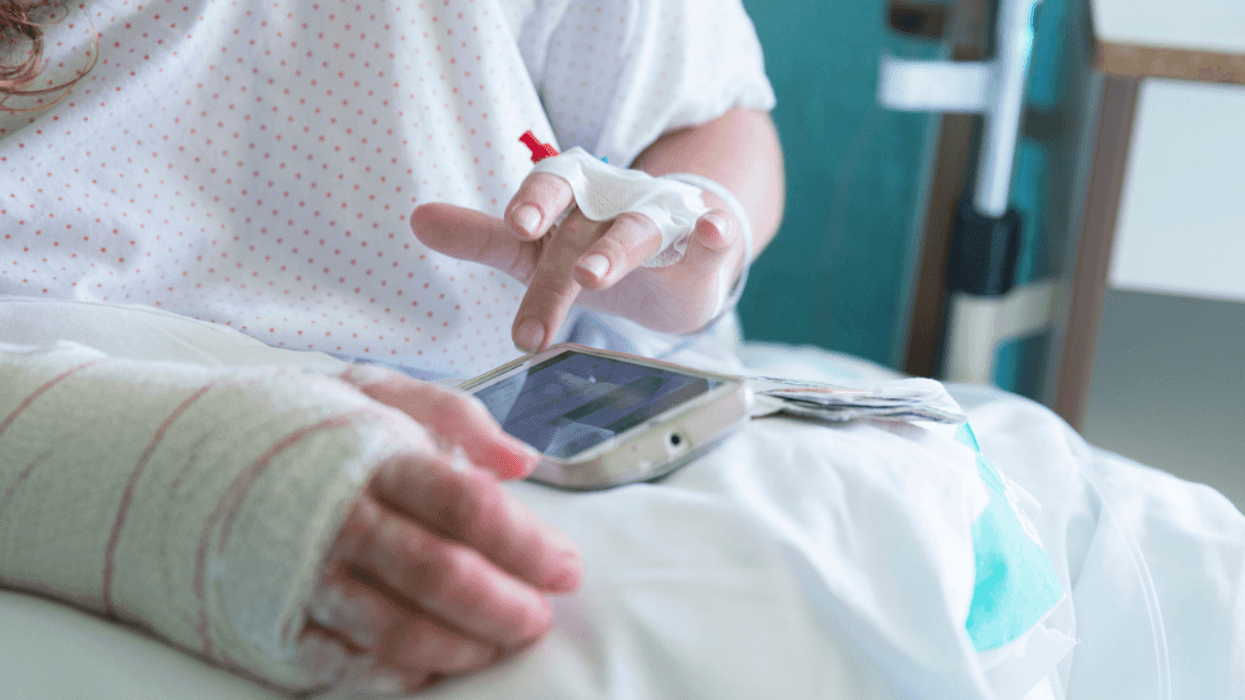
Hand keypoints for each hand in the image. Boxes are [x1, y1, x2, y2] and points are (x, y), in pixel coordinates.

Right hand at [298, 374, 581, 692]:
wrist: (168, 458)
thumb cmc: (292, 427)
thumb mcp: (371, 391)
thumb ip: (453, 414)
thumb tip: (521, 460)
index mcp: (373, 456)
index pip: (467, 505)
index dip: (527, 542)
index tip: (566, 566)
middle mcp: (339, 517)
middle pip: (441, 574)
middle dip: (504, 606)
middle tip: (538, 618)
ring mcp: (302, 574)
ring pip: (396, 628)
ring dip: (459, 647)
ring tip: (495, 647)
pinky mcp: (271, 620)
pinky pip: (342, 662)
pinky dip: (393, 673)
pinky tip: (429, 669)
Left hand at [409, 171, 746, 351]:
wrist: (673, 258)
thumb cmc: (594, 248)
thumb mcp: (537, 247)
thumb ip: (484, 236)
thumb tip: (417, 219)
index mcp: (573, 192)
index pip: (548, 188)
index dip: (533, 203)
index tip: (517, 224)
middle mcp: (614, 198)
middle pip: (582, 231)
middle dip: (558, 272)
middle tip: (533, 322)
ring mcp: (662, 217)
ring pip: (639, 228)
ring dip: (618, 249)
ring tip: (595, 275)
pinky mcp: (703, 241)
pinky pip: (712, 232)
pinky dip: (714, 231)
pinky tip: (714, 232)